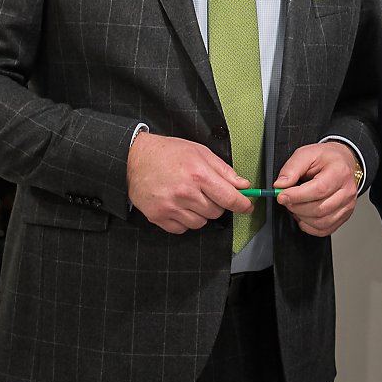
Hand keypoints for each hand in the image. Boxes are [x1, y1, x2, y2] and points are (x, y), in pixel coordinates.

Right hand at [128, 131, 250, 233]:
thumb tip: (243, 185)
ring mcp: (170, 207)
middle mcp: (185, 193)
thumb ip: (224, 171)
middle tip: (206, 192)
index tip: (247, 207)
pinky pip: (182, 229)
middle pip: (216, 212)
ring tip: (190, 197)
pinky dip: (184, 221)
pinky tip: (179, 206)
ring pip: (201, 223)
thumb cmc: (168, 153)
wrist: (134, 158)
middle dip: (217, 204)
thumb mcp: (200, 152)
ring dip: (201, 213)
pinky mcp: (158, 217)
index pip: (229, 198)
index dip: (243, 205)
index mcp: (199, 175)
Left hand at [272, 141, 362, 236]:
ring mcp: (347, 205)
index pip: (318, 190)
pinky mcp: (344, 216)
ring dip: (302, 217)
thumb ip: (291, 168)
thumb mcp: (306, 154)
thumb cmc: (326, 159)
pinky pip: (324, 229)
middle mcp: (347, 191)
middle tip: (286, 199)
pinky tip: (304, 214)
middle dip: (296, 207)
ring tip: (295, 205)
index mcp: (339, 172)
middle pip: (319, 209)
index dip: (297, 196)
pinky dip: (309, 226)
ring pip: (321, 222)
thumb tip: (280, 185)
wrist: (343, 163)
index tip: (281, 195)